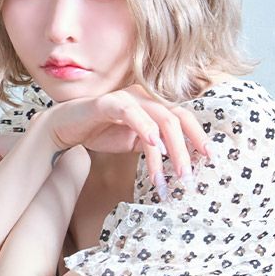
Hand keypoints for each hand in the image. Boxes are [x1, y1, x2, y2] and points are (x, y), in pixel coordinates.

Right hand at [45, 82, 211, 186]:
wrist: (65, 126)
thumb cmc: (100, 132)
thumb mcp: (134, 141)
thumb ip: (155, 146)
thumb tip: (178, 161)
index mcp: (153, 105)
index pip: (184, 117)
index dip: (198, 136)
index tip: (209, 158)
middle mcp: (144, 97)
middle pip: (176, 119)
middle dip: (186, 149)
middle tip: (186, 177)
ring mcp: (127, 97)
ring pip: (160, 118)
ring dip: (168, 149)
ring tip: (165, 178)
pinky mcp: (108, 103)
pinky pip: (131, 112)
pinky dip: (144, 128)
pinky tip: (153, 145)